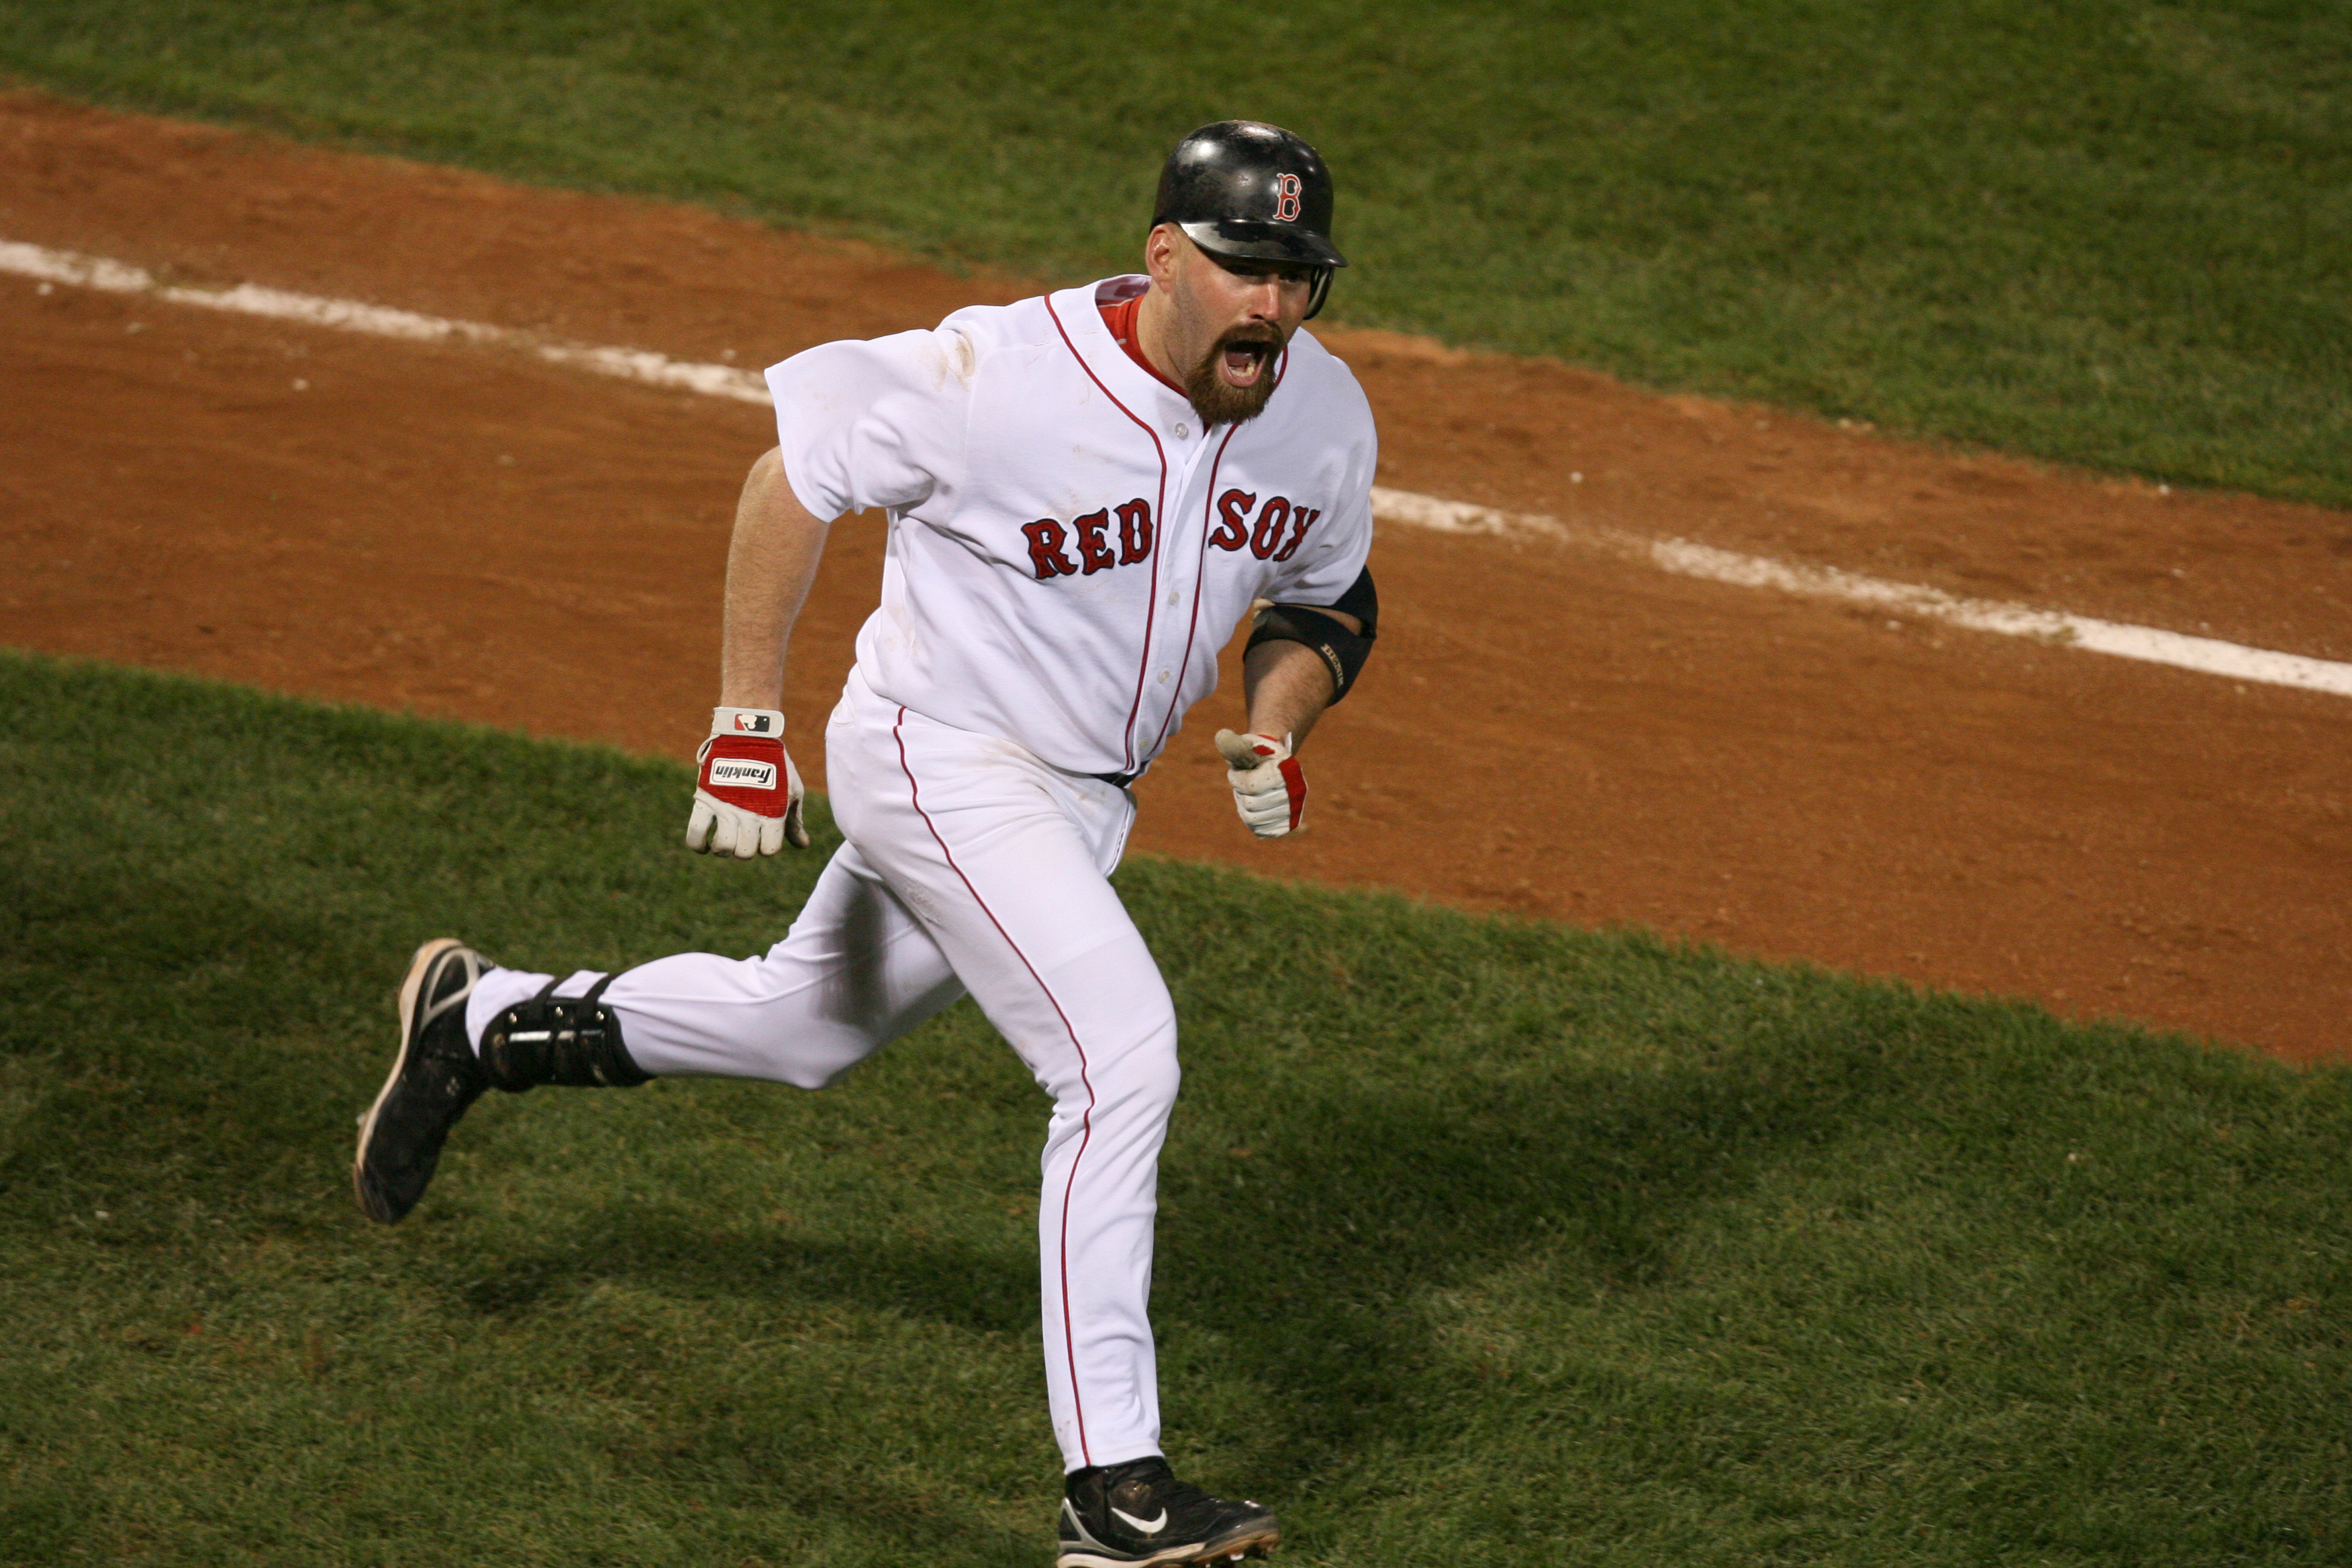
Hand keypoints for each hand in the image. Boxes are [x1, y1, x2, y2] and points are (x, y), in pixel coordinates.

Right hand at [686, 707, 809, 856]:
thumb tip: (803, 846)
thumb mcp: (792, 791)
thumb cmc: (776, 765)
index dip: (767, 847)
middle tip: (742, 838)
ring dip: (723, 849)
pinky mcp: (706, 799)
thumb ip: (794, 821)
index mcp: (772, 813)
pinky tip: (703, 847)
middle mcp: (749, 814)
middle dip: (744, 850)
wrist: (749, 735)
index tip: (763, 838)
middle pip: (745, 852)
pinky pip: (696, 831)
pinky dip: (697, 845)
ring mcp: (726, 807)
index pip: (769, 850)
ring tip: (724, 842)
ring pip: (723, 846)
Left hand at [1214, 729, 1306, 838]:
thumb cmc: (1258, 754)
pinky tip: (1254, 806)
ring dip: (1244, 805)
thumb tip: (1221, 735)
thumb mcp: (1248, 744)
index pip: (1250, 786)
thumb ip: (1235, 744)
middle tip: (1245, 782)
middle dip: (1241, 792)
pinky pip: (1258, 829)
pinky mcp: (1286, 825)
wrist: (1276, 767)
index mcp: (1287, 769)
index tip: (1238, 770)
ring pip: (1252, 818)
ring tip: (1249, 793)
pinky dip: (1250, 818)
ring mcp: (1293, 810)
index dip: (1237, 779)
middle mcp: (1296, 791)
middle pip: (1251, 804)